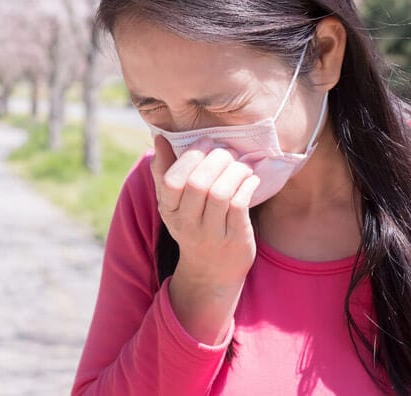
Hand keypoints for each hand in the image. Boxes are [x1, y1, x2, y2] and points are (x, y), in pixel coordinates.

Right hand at [150, 134, 259, 343]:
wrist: (211, 271)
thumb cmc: (193, 225)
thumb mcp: (172, 203)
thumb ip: (165, 170)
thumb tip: (160, 138)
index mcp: (169, 210)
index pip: (172, 180)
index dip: (191, 156)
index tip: (206, 142)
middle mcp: (187, 224)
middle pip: (198, 184)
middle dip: (216, 159)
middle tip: (228, 151)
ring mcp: (211, 234)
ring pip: (221, 193)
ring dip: (235, 171)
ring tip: (241, 164)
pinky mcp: (235, 239)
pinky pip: (240, 205)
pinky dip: (247, 185)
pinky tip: (250, 179)